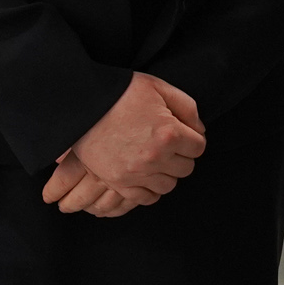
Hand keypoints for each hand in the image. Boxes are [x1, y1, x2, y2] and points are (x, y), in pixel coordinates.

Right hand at [42, 72, 204, 210]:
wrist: (84, 103)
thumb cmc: (121, 92)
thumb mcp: (158, 87)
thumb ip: (187, 107)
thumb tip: (199, 129)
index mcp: (169, 132)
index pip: (198, 147)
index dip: (191, 138)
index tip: (181, 133)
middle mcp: (156, 157)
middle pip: (186, 167)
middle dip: (180, 155)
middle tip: (167, 143)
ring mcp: (137, 173)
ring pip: (169, 185)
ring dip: (166, 172)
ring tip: (154, 157)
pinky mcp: (119, 183)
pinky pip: (147, 198)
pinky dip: (149, 188)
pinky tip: (145, 174)